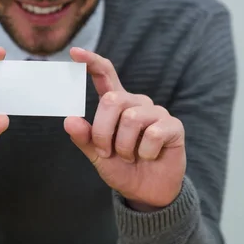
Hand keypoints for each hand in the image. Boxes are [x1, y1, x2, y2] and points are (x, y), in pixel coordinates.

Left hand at [64, 48, 185, 209]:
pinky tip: (150, 156)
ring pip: (132, 119)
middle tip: (108, 152)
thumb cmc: (122, 168)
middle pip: (112, 101)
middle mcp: (137, 103)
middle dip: (104, 132)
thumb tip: (69, 120)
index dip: (91, 62)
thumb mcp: (97, 155)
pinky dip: (145, 153)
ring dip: (125, 147)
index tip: (75, 52)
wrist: (146, 191)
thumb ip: (85, 138)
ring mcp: (157, 113)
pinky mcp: (174, 126)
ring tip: (131, 157)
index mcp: (117, 105)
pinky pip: (153, 134)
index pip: (105, 75)